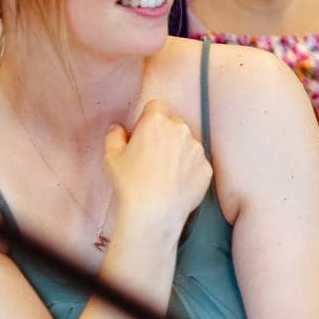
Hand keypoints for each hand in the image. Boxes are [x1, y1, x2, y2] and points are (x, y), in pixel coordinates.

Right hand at [104, 100, 210, 243]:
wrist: (154, 212)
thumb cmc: (130, 183)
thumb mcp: (112, 157)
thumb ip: (114, 136)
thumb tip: (119, 129)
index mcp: (156, 122)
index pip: (156, 107)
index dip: (148, 119)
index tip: (143, 134)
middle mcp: (181, 129)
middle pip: (173, 123)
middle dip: (164, 134)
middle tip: (152, 156)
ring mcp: (197, 148)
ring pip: (187, 143)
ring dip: (178, 151)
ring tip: (164, 173)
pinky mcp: (207, 167)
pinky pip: (196, 162)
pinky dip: (188, 169)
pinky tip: (175, 183)